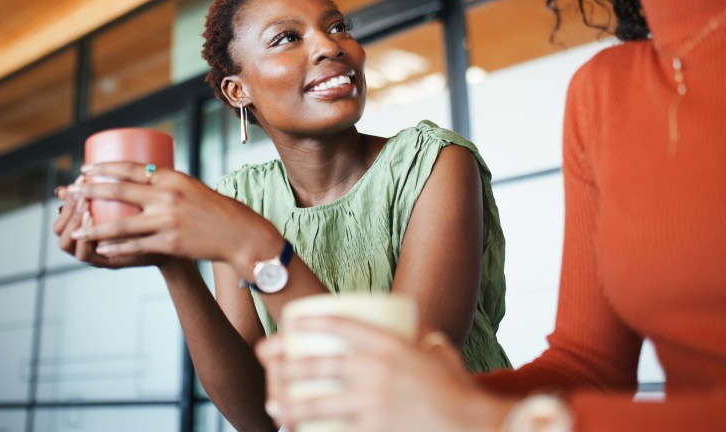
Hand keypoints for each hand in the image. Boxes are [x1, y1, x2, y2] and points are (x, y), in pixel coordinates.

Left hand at [64, 162, 275, 269]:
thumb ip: (166, 186)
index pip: (131, 169)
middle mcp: (167, 196)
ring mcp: (167, 221)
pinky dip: (115, 248)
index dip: (104, 169)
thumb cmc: (216, 210)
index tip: (85, 170)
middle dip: (90, 192)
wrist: (239, 234)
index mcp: (172, 178)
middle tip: (71, 193)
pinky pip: (135, 246)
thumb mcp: (192, 188)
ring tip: (76, 230)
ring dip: (94, 228)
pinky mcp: (169, 243)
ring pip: (120, 224)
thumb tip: (139, 181)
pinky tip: (102, 249)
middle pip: (119, 192)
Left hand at [256, 317, 515, 431]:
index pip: (341, 325)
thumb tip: (414, 324)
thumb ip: (422, 337)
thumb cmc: (457, 391)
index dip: (311, 319)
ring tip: (273, 403)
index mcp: (390, 345)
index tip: (290, 321)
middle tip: (266, 359)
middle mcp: (376, 371)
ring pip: (315, 401)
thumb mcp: (439, 352)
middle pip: (317, 363)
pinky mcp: (372, 431)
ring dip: (287, 401)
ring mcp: (372, 403)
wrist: (473, 428)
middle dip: (283, 360)